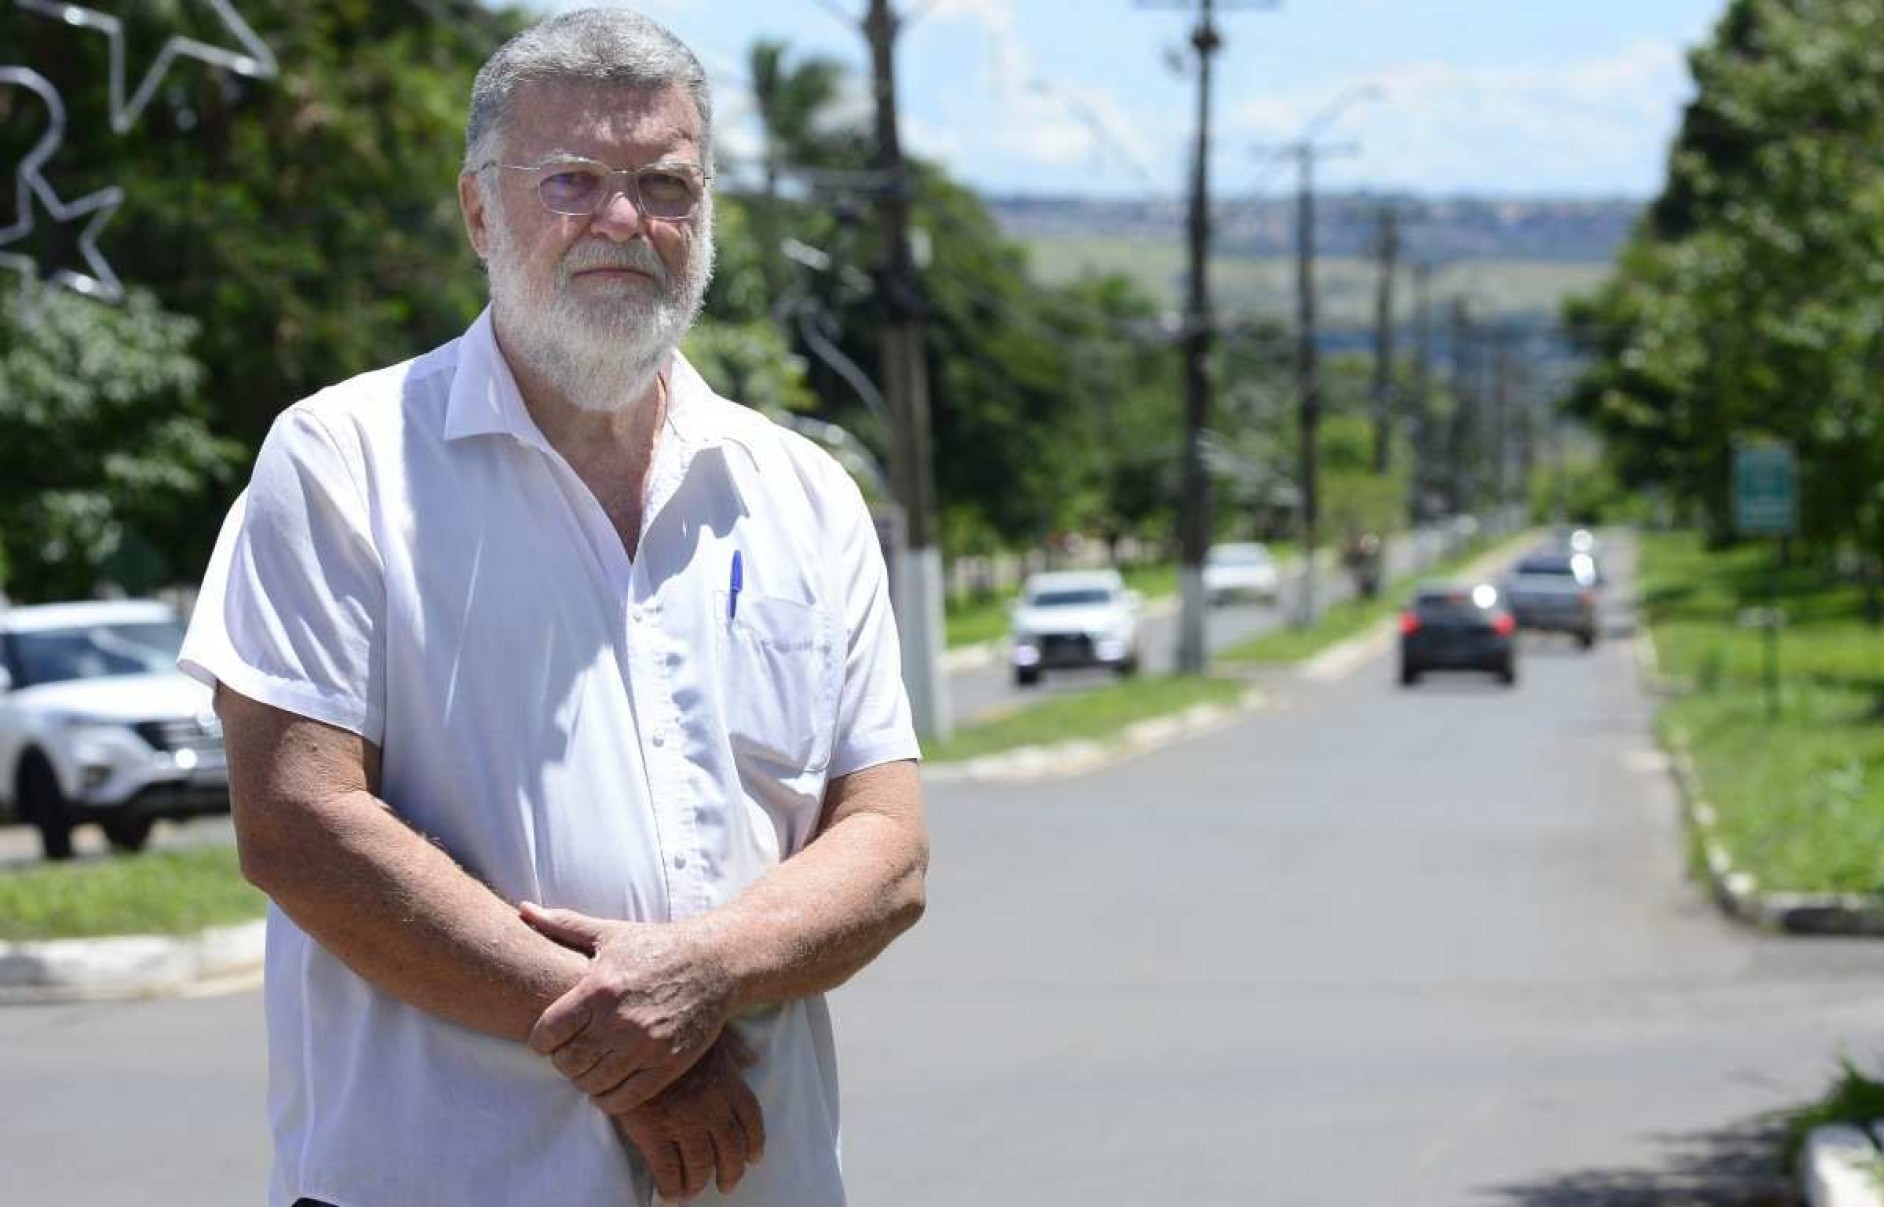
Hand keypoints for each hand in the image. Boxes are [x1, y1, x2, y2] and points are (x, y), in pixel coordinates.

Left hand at [521, 902, 733, 1112]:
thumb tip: (521, 909)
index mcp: (599, 989)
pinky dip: (608, 1098)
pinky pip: (622, 1099)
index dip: (541, 1040)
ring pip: (592, 1084)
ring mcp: (645, 1046)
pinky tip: (609, 1084)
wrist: (714, 962)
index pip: (546, 1035)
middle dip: (562, 1060)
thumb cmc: (657, 946)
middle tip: (571, 1051)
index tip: (551, 1036)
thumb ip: (561, 924)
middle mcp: (619, 1021)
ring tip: (590, 1065)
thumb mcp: (609, 933)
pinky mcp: (667, 1064)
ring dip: (584, 1079)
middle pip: (566, 1063)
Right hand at [613, 1031, 766, 1201]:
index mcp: (728, 1083)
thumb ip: (734, 1051)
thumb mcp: (710, 1036)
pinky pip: (667, 1170)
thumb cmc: (673, 1034)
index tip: (752, 1158)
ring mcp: (684, 1121)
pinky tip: (669, 1194)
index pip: (751, 1119)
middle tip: (726, 1185)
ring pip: (700, 1164)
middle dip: (730, 1172)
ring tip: (692, 1192)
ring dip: (698, 1183)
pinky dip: (671, 1187)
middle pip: (730, 1149)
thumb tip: (753, 1058)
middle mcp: (712, 1106)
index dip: (754, 1143)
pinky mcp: (653, 1132)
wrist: (633, 1037)